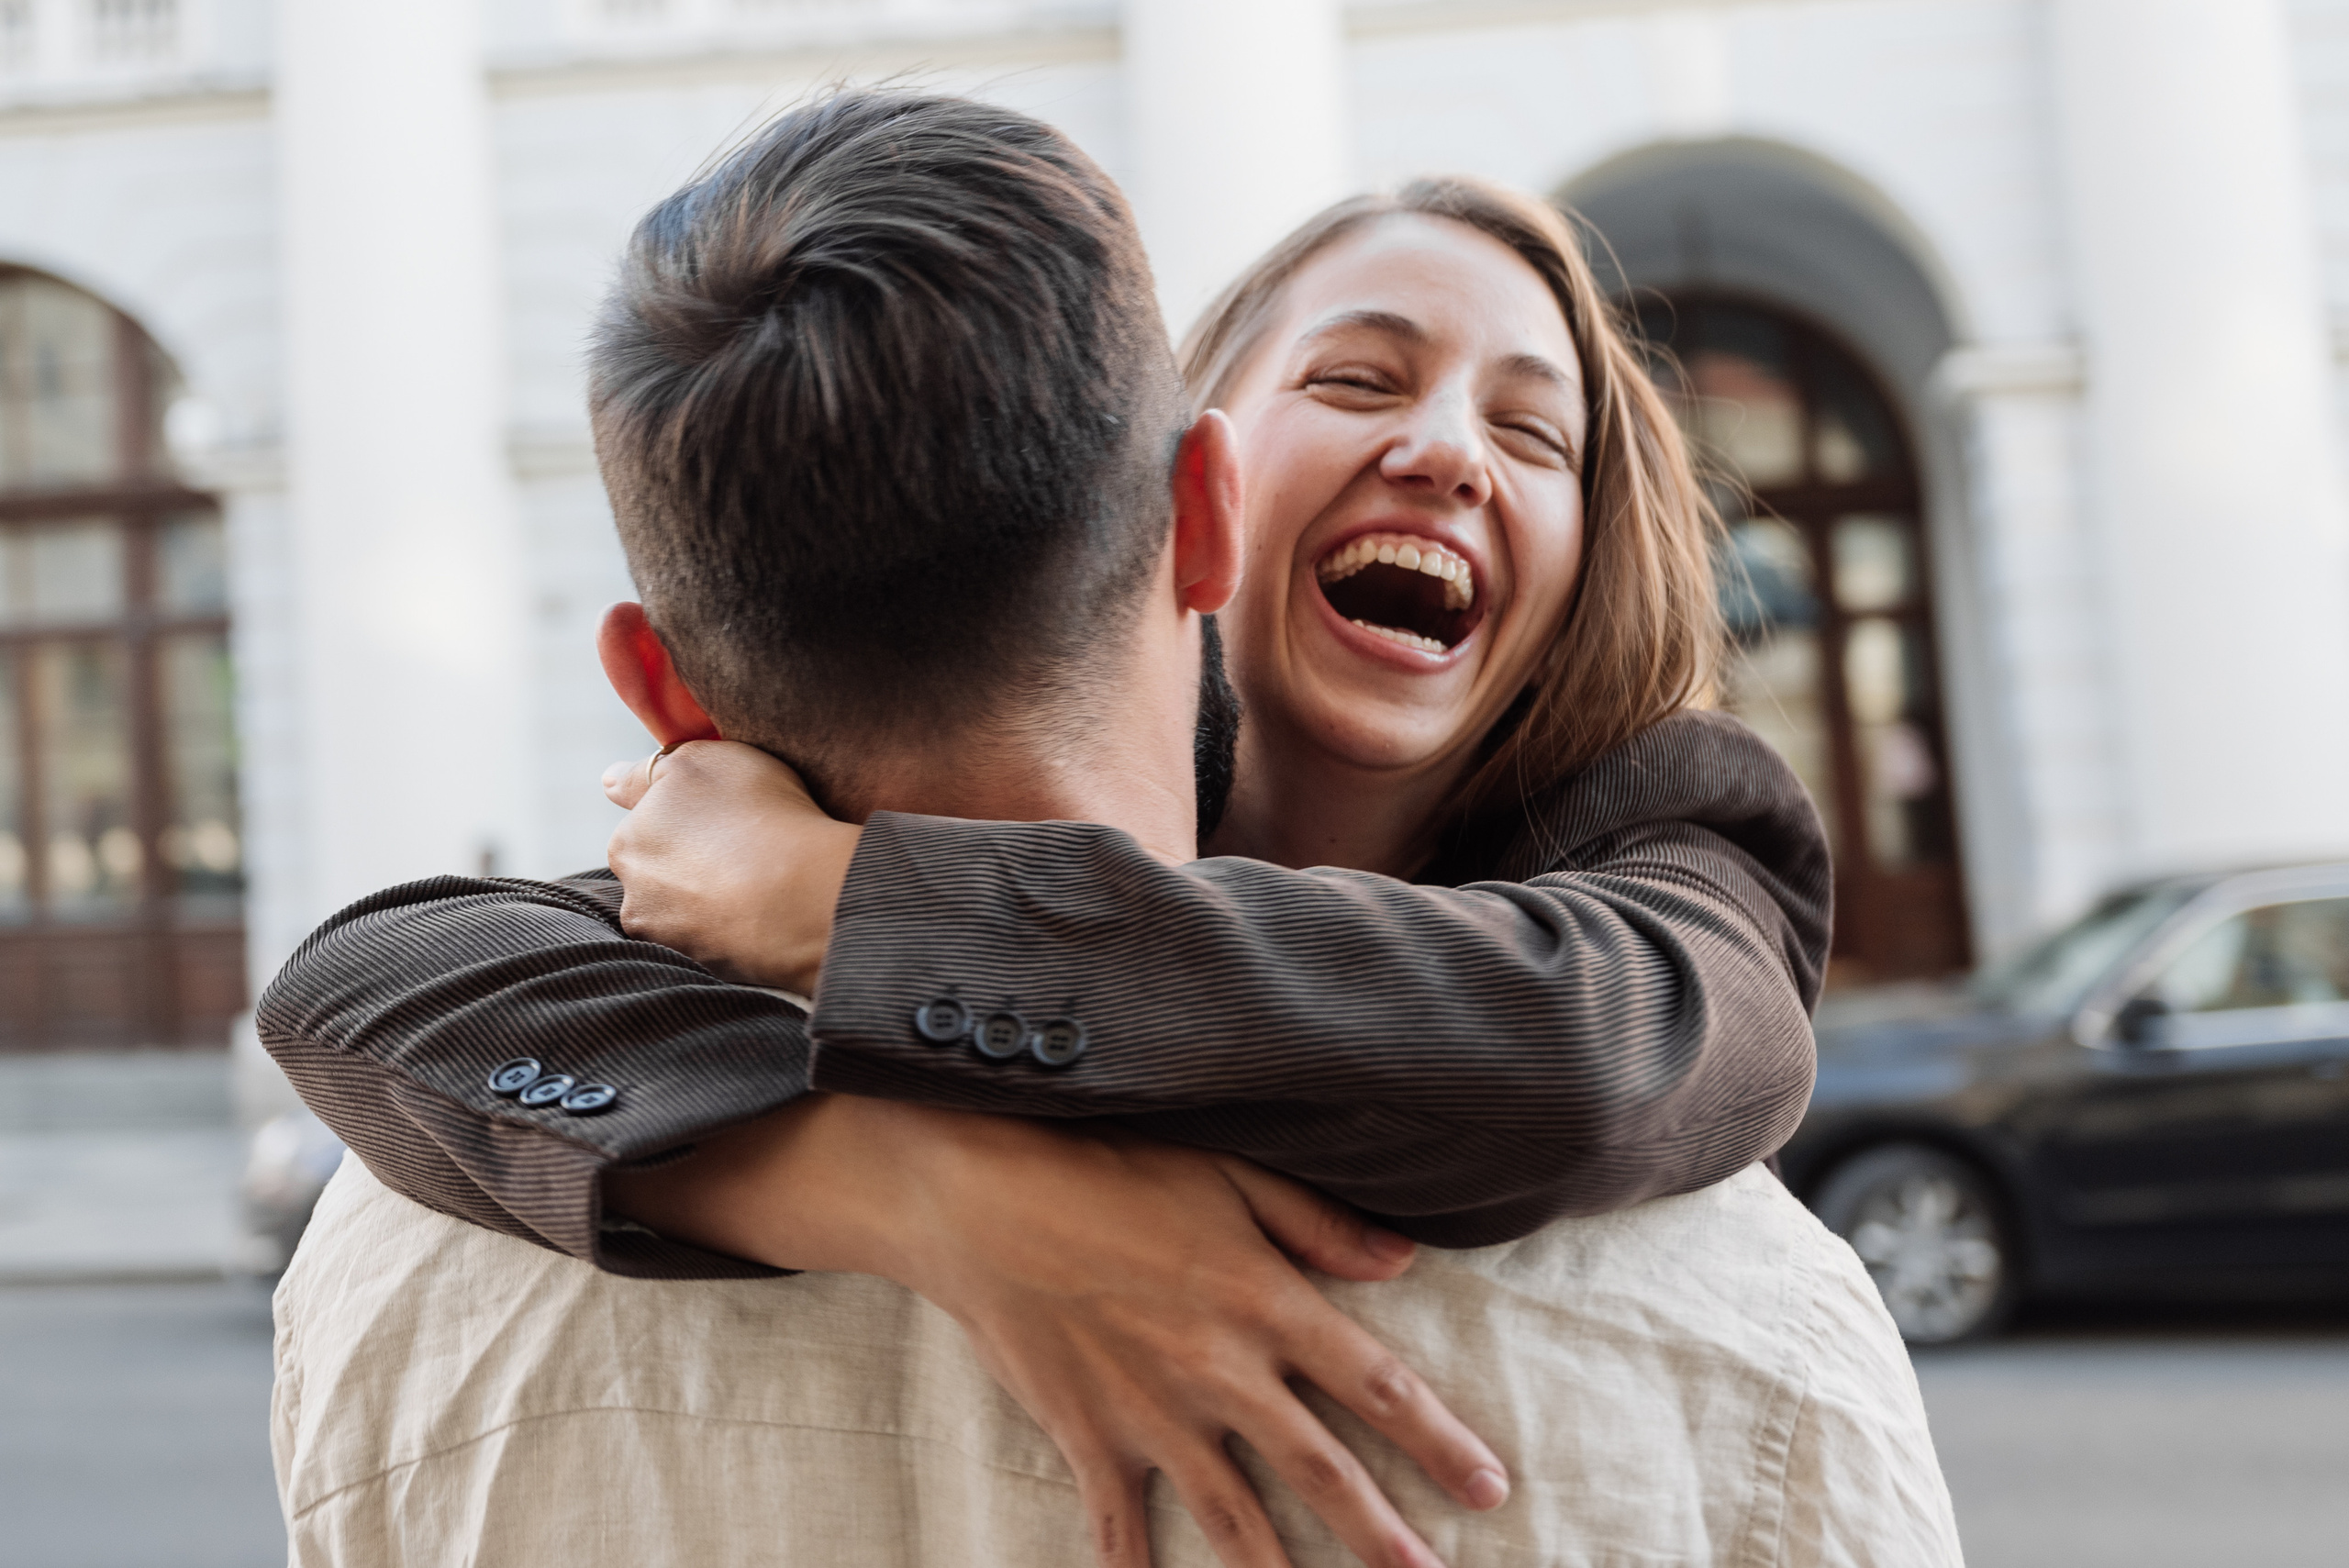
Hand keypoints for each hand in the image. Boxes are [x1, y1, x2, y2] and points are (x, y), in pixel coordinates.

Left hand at [600, 739, 854, 992]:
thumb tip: (608, 782)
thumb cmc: (757, 813)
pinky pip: (718, 946)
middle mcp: (635, 899)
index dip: (681, 823)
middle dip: (691, 867)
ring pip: (688, 916)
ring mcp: (672, 942)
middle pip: (661, 877)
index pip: (643, 830)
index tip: (715, 822)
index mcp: (627, 844)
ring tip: (762, 888)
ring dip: (712, 904)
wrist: (804, 895)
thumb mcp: (700, 762)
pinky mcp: (707, 974)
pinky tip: (766, 917)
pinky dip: (735, 933)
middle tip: (744, 853)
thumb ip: (647, 772)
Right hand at [607, 1096, 1508, 1567]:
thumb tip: (1403, 1262)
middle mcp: (1220, 1372)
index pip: (1377, 1387)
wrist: (979, 1196)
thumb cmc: (1107, 1168)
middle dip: (1382, 1536)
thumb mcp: (1226, 1171)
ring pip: (1236, 1518)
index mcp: (1266, 1302)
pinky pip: (1122, 1523)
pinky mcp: (1090, 1437)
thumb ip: (1317, 1222)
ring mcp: (1153, 1415)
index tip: (1488, 1486)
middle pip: (1322, 1472)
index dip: (1439, 1443)